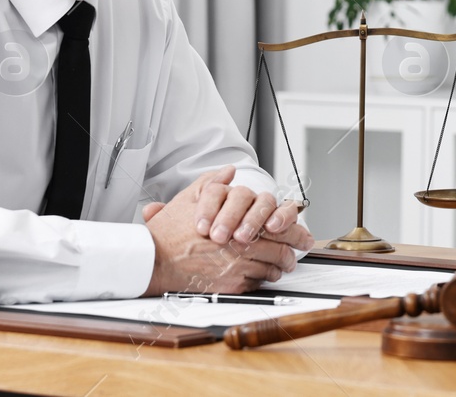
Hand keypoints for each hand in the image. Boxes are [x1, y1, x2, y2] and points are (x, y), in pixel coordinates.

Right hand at [141, 168, 312, 295]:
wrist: (154, 260)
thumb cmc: (170, 232)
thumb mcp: (190, 198)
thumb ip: (213, 183)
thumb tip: (228, 172)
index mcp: (237, 221)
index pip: (273, 221)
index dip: (291, 224)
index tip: (299, 229)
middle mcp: (241, 243)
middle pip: (279, 245)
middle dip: (294, 247)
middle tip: (301, 247)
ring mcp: (237, 265)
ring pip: (271, 265)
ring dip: (281, 265)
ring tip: (285, 264)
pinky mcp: (231, 284)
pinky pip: (257, 282)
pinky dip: (264, 278)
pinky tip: (266, 275)